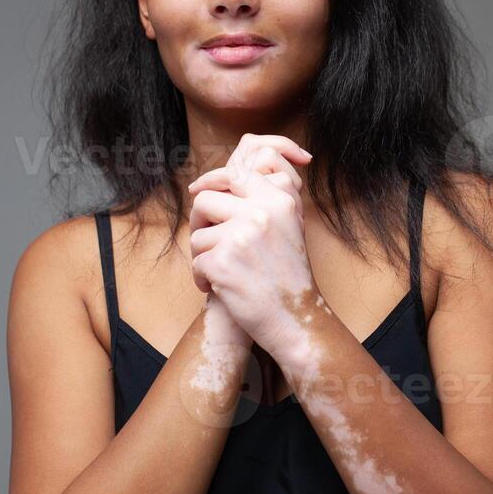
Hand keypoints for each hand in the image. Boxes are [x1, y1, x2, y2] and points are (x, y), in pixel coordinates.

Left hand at [186, 135, 315, 352]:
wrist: (295, 318)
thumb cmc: (288, 274)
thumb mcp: (289, 225)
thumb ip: (263, 199)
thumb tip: (223, 180)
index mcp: (279, 200)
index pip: (234, 175)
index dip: (211, 181)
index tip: (196, 190)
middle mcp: (261, 213)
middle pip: (205, 200)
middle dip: (199, 222)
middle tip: (207, 243)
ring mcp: (241, 237)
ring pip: (198, 236)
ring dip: (203, 257)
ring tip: (223, 273)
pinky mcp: (223, 262)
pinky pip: (196, 262)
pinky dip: (202, 279)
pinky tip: (219, 289)